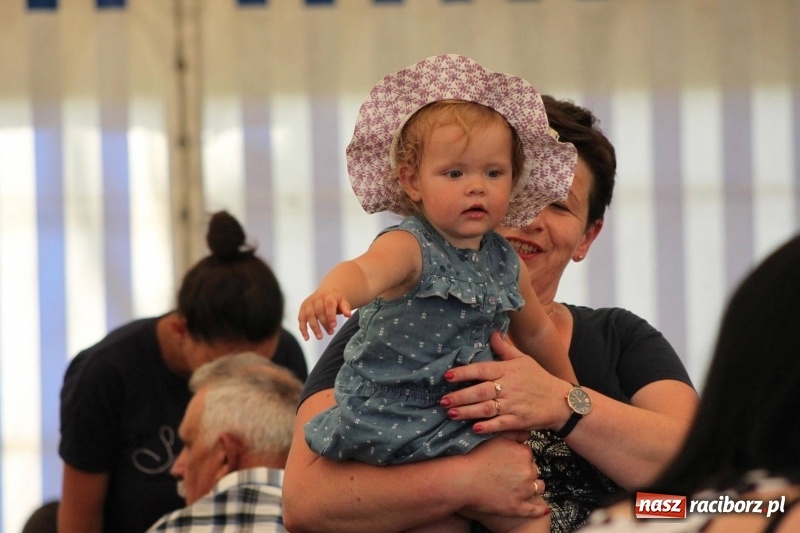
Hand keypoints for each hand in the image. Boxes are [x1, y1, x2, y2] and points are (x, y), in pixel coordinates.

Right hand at [297, 289, 352, 340]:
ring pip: (309, 316)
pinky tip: (307, 338)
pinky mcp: (303, 309)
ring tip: (320, 337)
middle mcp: (317, 298)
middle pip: (319, 312)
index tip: (334, 325)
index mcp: (328, 296)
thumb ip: (346, 308)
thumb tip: (348, 315)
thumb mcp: (343, 300)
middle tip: (331, 332)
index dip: (330, 315)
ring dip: (314, 328)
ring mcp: (309, 304)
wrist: (326, 292)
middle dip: (324, 323)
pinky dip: (303, 329)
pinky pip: (301, 319)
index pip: (328, 305)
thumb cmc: (335, 299)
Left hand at [441, 332, 570, 432]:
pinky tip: (474, 428)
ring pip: (487, 408)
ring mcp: (513, 405)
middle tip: (443, 400)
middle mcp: (509, 387)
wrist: (560, 401)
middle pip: (481, 391)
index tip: (447, 376)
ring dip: (468, 411)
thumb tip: (492, 333)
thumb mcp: (523, 359)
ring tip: (451, 413)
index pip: (482, 369)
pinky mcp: (518, 421)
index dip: (464, 372)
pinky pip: (500, 424)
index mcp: (507, 370)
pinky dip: (487, 427)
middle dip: (460, 396)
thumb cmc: (538, 378)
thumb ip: (505, 349)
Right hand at [457, 431, 547, 517]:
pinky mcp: (517, 507)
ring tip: (520, 487)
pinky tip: (544, 509)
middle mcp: (527, 471)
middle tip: (509, 473)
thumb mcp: (496, 437)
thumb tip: (526, 434)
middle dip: (525, 471)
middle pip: (534, 470)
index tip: (509, 460)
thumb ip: (514, 433)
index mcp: (523, 453)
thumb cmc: (474, 457)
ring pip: (537, 487)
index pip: (528, 454)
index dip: (519, 457)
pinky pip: (534, 510)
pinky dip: (539, 510)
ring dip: (532, 487)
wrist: (461, 479)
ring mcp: (523, 490)